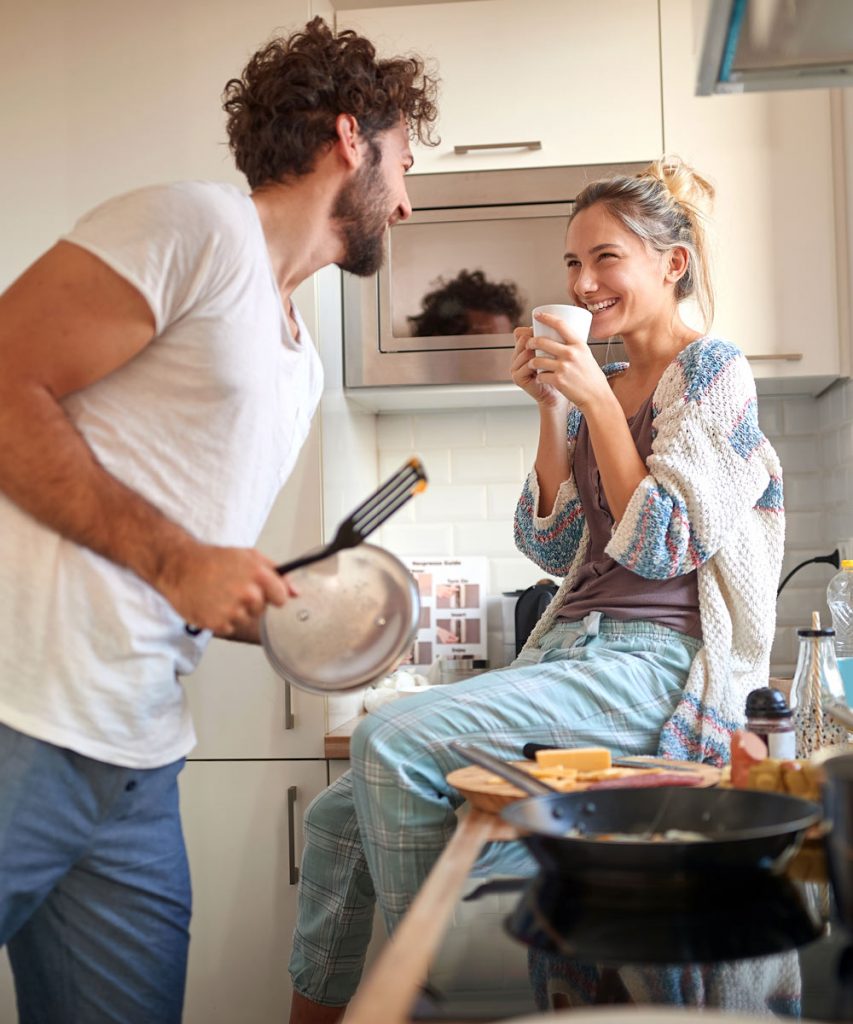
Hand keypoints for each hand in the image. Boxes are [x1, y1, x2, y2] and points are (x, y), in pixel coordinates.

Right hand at [155, 542, 296, 635]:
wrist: (179, 567)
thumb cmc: (212, 560)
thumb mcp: (248, 556)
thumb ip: (276, 573)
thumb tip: (295, 591)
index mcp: (257, 574)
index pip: (281, 598)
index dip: (273, 596)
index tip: (265, 593)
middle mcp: (247, 593)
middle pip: (262, 609)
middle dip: (251, 602)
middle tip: (232, 589)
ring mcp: (232, 609)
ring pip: (245, 619)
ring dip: (235, 611)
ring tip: (219, 595)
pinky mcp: (217, 623)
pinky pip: (229, 627)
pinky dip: (221, 620)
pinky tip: (211, 604)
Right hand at [510, 326, 565, 407]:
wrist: (558, 397)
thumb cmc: (561, 376)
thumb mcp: (558, 355)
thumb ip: (558, 341)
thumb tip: (572, 317)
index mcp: (524, 349)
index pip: (521, 332)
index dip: (532, 328)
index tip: (549, 329)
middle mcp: (516, 357)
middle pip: (523, 339)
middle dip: (537, 338)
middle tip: (553, 342)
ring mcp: (515, 367)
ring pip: (525, 351)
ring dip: (539, 350)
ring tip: (552, 355)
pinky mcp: (518, 378)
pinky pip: (526, 365)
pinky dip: (537, 364)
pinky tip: (547, 366)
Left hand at [526, 311, 608, 410]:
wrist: (596, 397)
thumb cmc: (592, 377)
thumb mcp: (587, 356)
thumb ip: (574, 347)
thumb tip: (561, 338)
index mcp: (579, 344)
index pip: (560, 324)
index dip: (546, 318)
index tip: (537, 315)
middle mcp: (571, 353)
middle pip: (542, 341)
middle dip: (531, 342)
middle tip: (528, 344)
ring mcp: (564, 367)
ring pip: (537, 360)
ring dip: (531, 362)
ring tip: (532, 364)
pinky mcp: (558, 380)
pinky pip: (540, 375)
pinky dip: (539, 377)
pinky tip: (541, 379)